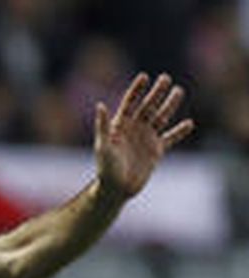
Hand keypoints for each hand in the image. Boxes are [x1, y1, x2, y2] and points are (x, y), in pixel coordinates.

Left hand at [94, 72, 193, 201]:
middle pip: (148, 106)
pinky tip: (189, 124)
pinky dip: (179, 131)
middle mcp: (135, 128)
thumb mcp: (103, 146)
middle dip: (156, 92)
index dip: (137, 90)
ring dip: (170, 105)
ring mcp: (147, 138)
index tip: (145, 77)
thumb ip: (102, 126)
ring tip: (178, 91)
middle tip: (166, 78)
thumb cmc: (105, 168)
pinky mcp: (156, 150)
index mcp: (120, 125)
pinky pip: (171, 138)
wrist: (116, 190)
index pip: (130, 102)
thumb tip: (100, 105)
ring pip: (161, 117)